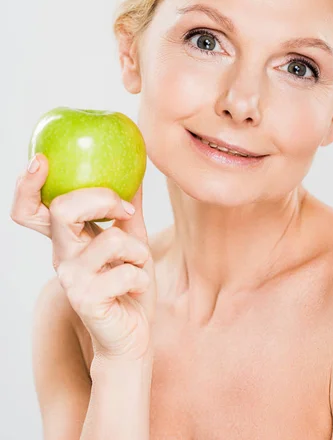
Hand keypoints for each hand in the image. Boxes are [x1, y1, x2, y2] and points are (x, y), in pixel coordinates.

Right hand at [10, 153, 156, 361]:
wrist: (132, 336)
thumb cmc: (129, 286)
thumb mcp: (132, 242)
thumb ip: (128, 210)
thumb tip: (135, 173)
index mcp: (67, 239)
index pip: (30, 210)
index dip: (26, 185)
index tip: (41, 160)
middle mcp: (62, 256)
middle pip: (62, 209)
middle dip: (102, 198)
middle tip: (124, 210)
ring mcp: (71, 279)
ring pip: (109, 237)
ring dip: (138, 248)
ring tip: (139, 264)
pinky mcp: (86, 299)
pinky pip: (126, 270)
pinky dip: (142, 276)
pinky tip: (137, 289)